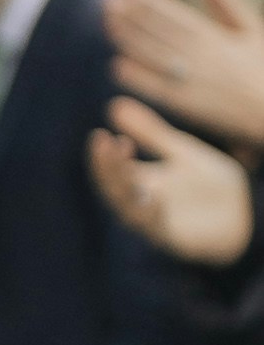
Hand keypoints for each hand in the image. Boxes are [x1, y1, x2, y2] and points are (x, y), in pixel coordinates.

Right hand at [90, 94, 256, 266]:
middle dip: (108, 168)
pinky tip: (154, 197)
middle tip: (104, 144)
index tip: (101, 135)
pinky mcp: (174, 239)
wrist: (244, 214)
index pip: (113, 170)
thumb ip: (151, 133)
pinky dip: (153, 215)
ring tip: (123, 165)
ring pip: (128, 210)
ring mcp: (157, 223)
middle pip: (114, 189)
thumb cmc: (210, 185)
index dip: (104, 156)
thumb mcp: (181, 151)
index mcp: (143, 182)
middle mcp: (143, 203)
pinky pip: (158, 230)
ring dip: (123, 190)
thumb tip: (115, 105)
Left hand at [103, 0, 263, 147]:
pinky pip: (158, 89)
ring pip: (154, 55)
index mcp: (215, 36)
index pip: (174, 13)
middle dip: (131, 14)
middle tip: (107, 0)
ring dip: (129, 39)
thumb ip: (226, 3)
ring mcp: (193, 79)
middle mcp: (201, 55)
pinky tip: (117, 66)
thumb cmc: (263, 67)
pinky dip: (138, 78)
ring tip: (107, 23)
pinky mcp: (188, 105)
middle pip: (159, 31)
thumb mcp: (251, 30)